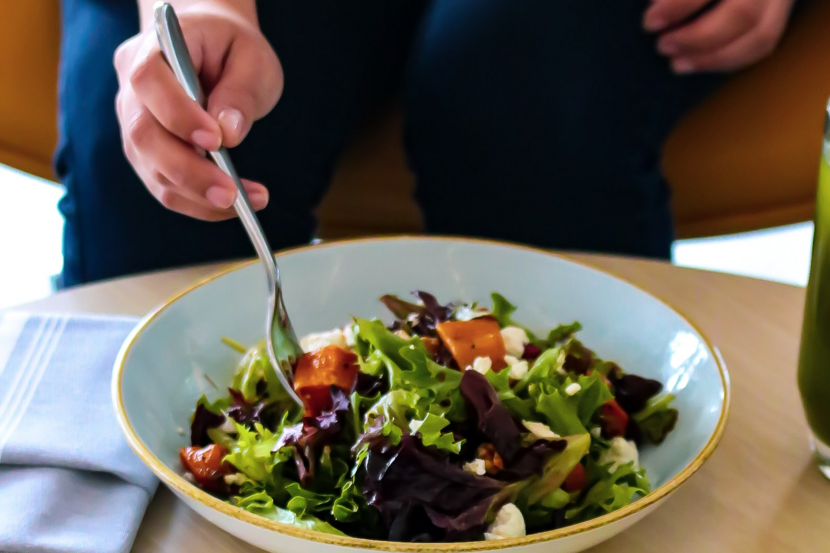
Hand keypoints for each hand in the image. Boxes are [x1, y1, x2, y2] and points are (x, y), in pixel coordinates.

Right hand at [114, 3, 282, 219]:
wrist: (209, 47)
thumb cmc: (231, 49)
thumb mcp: (252, 59)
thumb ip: (240, 92)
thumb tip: (229, 133)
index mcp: (153, 49)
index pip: (148, 81)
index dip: (177, 114)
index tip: (217, 141)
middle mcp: (132, 91)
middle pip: (143, 135)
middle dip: (188, 171)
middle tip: (231, 193)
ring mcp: (134, 125)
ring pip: (152, 169)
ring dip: (198, 195)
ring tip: (246, 202)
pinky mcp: (147, 155)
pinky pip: (165, 186)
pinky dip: (198, 203)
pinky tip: (233, 204)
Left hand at [643, 0, 796, 72]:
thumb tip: (654, 3)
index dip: (678, 6)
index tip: (650, 22)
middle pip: (743, 13)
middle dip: (697, 38)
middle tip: (663, 46)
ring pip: (761, 35)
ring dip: (714, 58)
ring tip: (677, 64)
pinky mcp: (782, 10)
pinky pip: (763, 44)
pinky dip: (729, 60)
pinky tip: (700, 63)